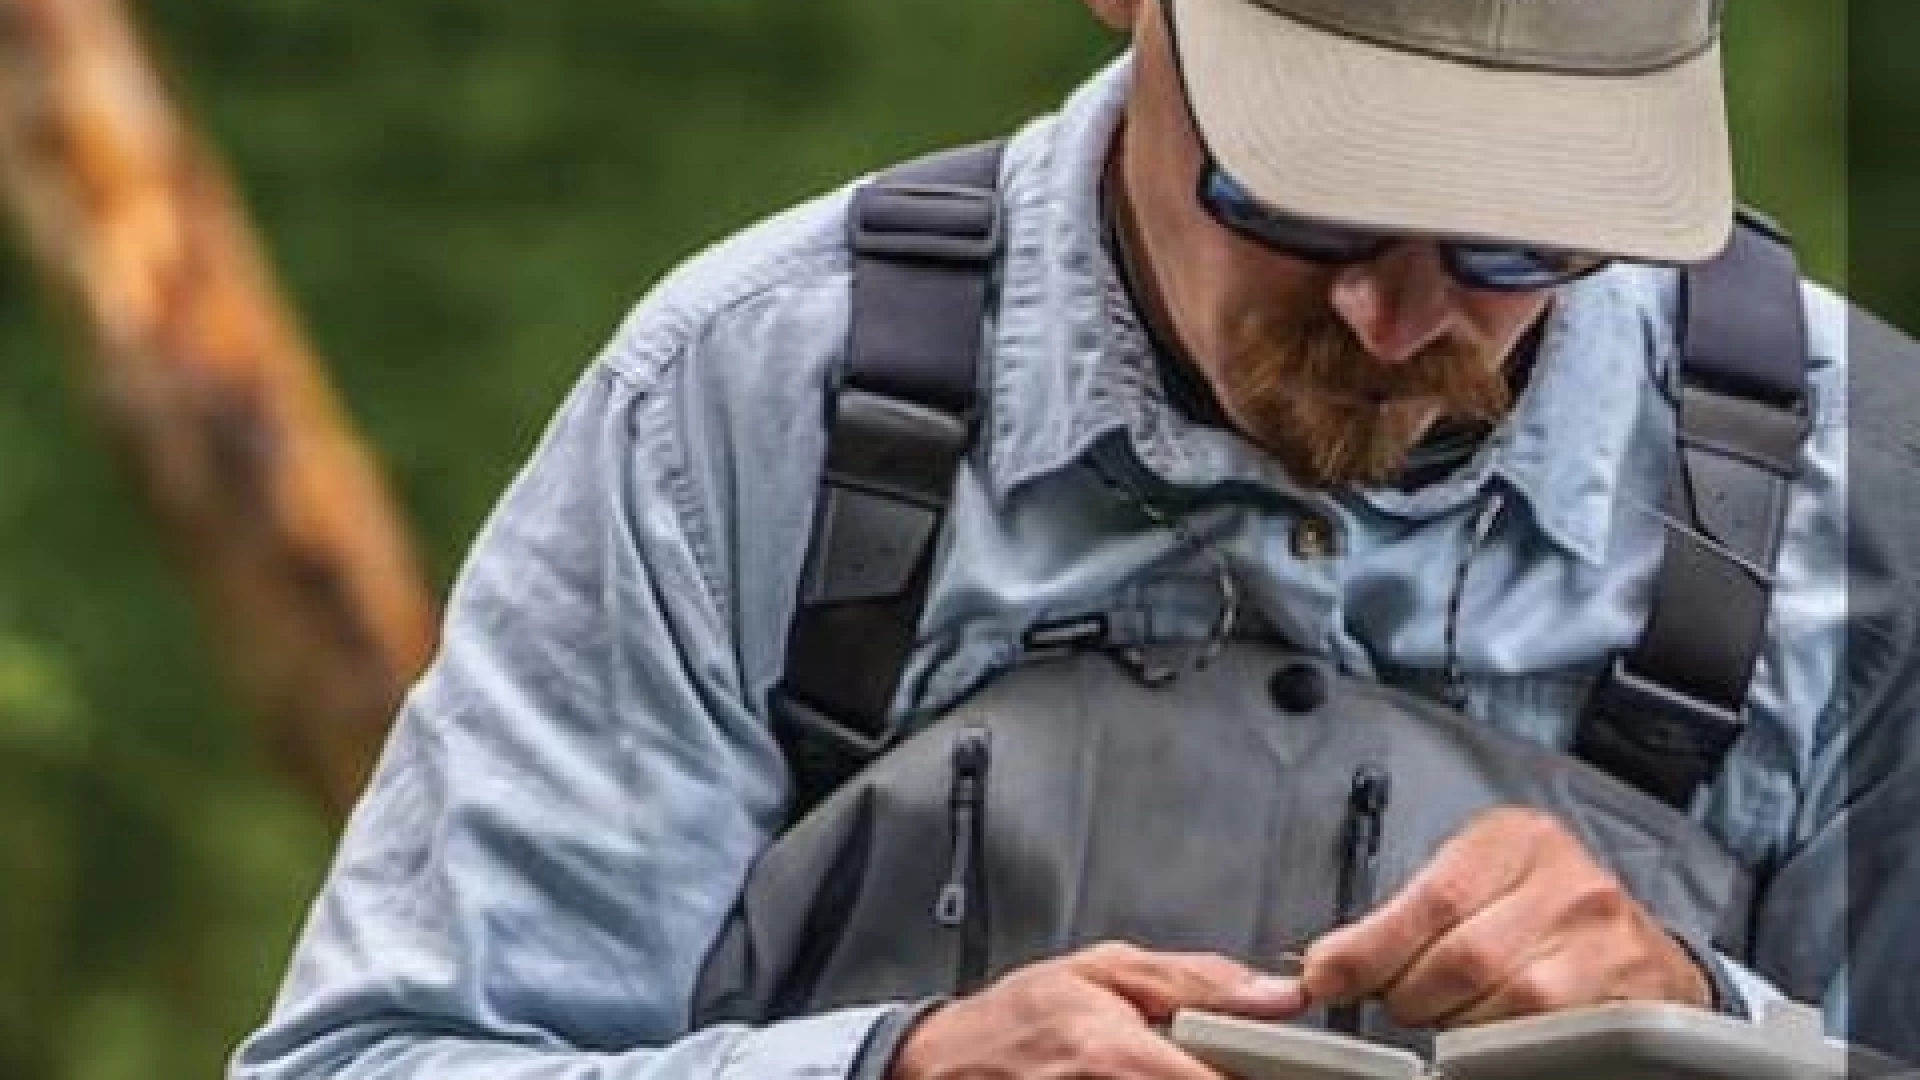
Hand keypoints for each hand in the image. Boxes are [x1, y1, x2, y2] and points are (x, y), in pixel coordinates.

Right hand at [888, 942, 1304, 1078]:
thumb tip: (1276, 995)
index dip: (1269, 1077)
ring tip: (1175, 1064)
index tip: (1294, 1069)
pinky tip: (1159, 1076)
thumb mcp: (1101, 969)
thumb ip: (1195, 981)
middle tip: (1245, 1065)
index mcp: (1117, 1053)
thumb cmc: (1017, 1017)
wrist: (943, 1066)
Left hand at [1301, 807, 1710, 1028]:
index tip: (1325, 978)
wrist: (1638, 949)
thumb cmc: (1539, 913)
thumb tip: (1322, 967)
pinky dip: (1499, 1040)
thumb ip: (1400, 917)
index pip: (1432, 900)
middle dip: (1408, 993)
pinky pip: (1541, 1032)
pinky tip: (1487, 1029)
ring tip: (1449, 1009)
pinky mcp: (1626, 994)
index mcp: (1515, 839)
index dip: (1369, 949)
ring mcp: (1603, 939)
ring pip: (1501, 1003)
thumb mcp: (1472, 884)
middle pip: (1462, 958)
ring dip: (1454, 1021)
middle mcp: (1566, 881)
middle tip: (1396, 1000)